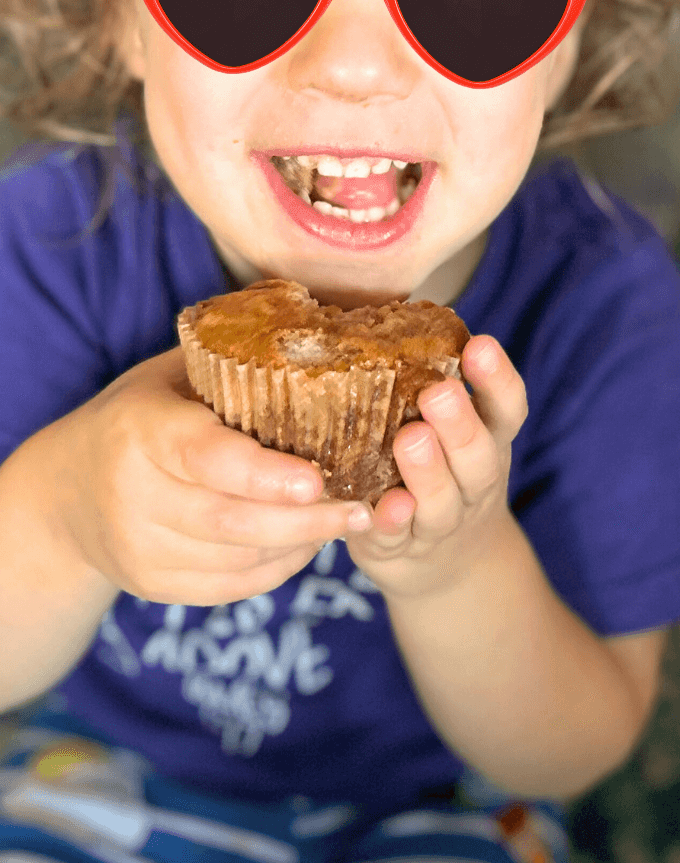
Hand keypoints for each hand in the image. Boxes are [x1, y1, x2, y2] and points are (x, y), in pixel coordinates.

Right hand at [36, 346, 372, 605]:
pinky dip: (276, 568)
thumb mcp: (166, 379)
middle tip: (362, 509)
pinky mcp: (150, 583)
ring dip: (299, 544)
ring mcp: (137, 547)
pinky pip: (230, 586)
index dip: (264, 474)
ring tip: (343, 520)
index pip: (205, 456)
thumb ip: (229, 369)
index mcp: (139, 428)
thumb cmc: (136, 420)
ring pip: (238, 559)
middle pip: (230, 521)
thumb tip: (325, 342)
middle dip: (306, 521)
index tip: (319, 480)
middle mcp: (131, 493)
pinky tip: (301, 544)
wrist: (65, 491)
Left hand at [347, 336, 527, 597]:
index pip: (505, 410)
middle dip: (460, 424)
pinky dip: (393, 525)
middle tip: (438, 393)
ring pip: (441, 501)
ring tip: (411, 439)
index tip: (480, 345)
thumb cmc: (439, 476)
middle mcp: (471, 483)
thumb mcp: (453, 435)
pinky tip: (384, 508)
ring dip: (428, 472)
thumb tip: (382, 317)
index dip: (497, 380)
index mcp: (486, 443)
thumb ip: (430, 388)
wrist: (446, 570)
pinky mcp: (400, 551)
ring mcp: (439, 522)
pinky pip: (398, 539)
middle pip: (478, 456)